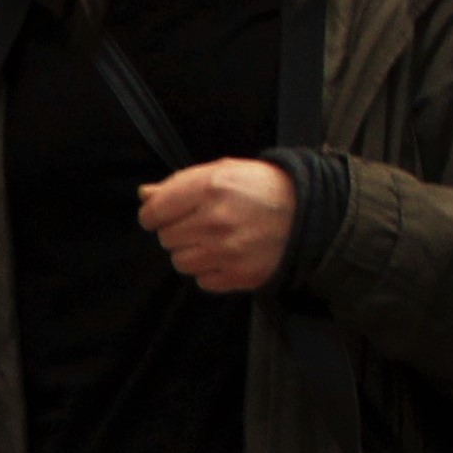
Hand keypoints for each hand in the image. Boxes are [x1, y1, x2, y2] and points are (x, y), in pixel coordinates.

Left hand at [137, 158, 294, 294]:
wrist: (308, 213)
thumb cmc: (261, 188)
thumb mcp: (222, 171)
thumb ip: (179, 184)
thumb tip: (144, 196)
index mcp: (209, 188)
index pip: (154, 213)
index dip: (154, 214)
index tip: (163, 215)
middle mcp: (215, 220)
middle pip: (166, 239)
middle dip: (177, 231)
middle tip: (201, 222)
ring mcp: (227, 251)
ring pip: (180, 262)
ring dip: (191, 252)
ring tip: (214, 239)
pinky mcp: (240, 275)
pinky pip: (202, 280)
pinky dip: (210, 270)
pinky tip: (227, 254)